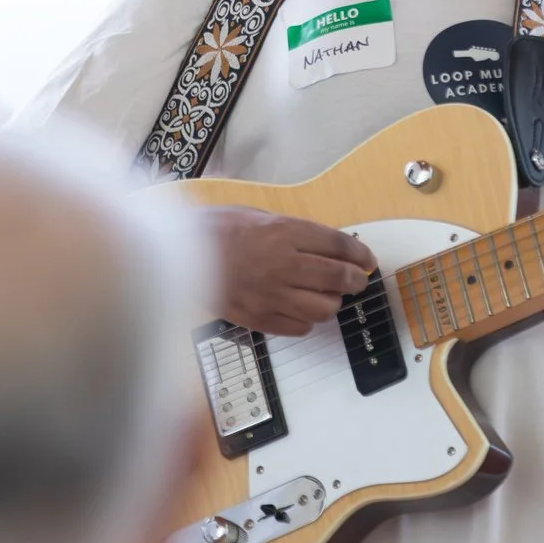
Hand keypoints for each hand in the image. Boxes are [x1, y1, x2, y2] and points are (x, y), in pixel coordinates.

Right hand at [208, 206, 375, 335]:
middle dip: (356, 281)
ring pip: (324, 308)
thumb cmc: (212, 230)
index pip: (339, 246)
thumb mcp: (255, 215)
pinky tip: (302, 310)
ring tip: (329, 296)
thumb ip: (290, 229)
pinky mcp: (259, 318)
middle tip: (359, 281)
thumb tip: (321, 243)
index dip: (360, 254)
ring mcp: (272, 295)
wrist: (175, 255)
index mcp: (285, 233)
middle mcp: (284, 265)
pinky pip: (299, 327)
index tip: (367, 260)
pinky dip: (307, 321)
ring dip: (333, 302)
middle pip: (339, 278)